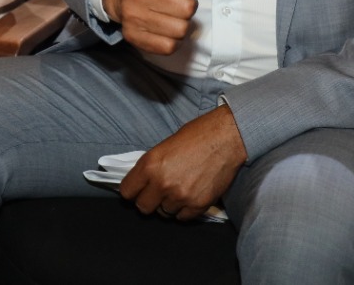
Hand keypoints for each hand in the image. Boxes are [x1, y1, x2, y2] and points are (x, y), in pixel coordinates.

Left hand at [119, 105, 246, 219]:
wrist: (227, 138)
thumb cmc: (197, 135)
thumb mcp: (164, 146)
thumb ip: (151, 166)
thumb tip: (142, 182)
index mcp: (150, 165)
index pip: (127, 192)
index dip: (132, 191)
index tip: (138, 189)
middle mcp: (162, 183)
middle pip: (143, 207)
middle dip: (149, 200)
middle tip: (158, 191)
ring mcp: (180, 196)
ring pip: (164, 213)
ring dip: (169, 204)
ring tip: (180, 187)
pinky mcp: (198, 205)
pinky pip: (182, 217)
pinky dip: (184, 209)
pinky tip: (190, 195)